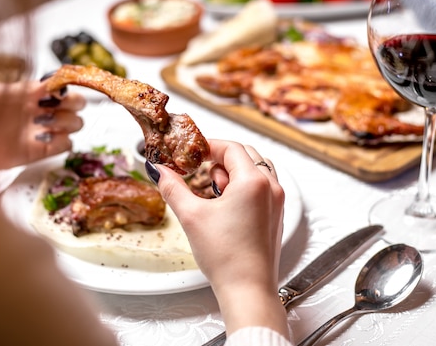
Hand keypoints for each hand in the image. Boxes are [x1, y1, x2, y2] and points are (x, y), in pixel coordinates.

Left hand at [0, 80, 84, 177]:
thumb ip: (25, 88)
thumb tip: (51, 84)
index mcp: (31, 95)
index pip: (61, 87)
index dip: (66, 86)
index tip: (61, 89)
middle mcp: (40, 112)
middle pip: (74, 105)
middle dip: (73, 103)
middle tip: (61, 106)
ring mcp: (42, 132)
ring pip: (73, 124)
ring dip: (67, 122)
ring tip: (46, 124)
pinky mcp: (40, 152)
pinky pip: (65, 145)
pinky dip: (62, 141)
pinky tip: (46, 139)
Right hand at [152, 140, 287, 336]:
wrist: (248, 290)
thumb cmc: (226, 256)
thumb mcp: (192, 216)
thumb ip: (173, 188)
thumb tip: (159, 171)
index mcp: (253, 181)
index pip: (231, 147)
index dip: (209, 146)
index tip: (192, 153)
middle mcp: (271, 187)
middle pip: (246, 155)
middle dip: (221, 158)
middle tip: (199, 167)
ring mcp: (277, 202)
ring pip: (256, 170)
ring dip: (234, 171)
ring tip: (213, 187)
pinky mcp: (276, 216)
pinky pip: (262, 187)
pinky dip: (244, 186)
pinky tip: (225, 203)